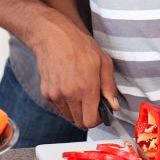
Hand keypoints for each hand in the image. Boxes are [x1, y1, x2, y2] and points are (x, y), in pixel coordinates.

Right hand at [31, 11, 116, 128]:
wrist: (53, 36)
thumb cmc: (79, 45)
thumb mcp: (103, 61)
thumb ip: (109, 86)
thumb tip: (114, 106)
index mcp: (86, 88)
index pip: (91, 121)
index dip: (98, 119)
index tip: (101, 111)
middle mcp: (70, 95)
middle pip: (80, 123)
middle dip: (88, 116)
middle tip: (92, 102)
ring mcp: (56, 95)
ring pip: (69, 117)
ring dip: (76, 111)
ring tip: (80, 93)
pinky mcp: (46, 93)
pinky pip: (59, 107)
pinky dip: (66, 103)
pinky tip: (69, 87)